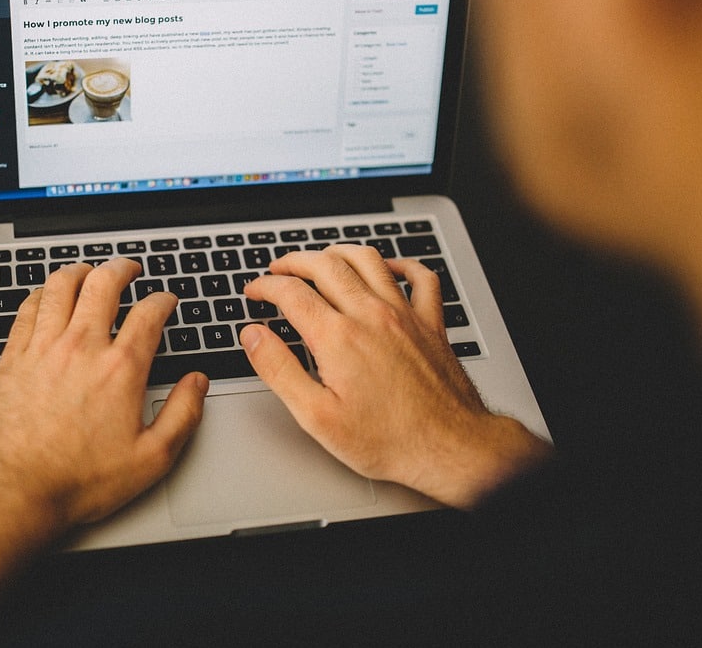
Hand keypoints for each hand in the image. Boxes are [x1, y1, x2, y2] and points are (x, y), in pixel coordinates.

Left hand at [0, 258, 208, 528]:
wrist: (15, 492)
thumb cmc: (78, 480)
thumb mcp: (151, 459)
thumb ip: (183, 415)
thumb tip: (196, 384)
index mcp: (120, 369)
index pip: (149, 314)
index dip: (163, 300)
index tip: (166, 301)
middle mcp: (81, 348)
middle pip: (104, 284)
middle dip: (122, 268)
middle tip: (129, 268)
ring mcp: (43, 348)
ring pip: (61, 286)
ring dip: (80, 271)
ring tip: (89, 271)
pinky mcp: (12, 357)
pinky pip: (27, 308)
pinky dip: (41, 294)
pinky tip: (45, 296)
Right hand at [241, 245, 548, 508]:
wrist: (448, 449)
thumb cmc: (387, 440)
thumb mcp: (316, 416)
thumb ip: (279, 369)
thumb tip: (253, 336)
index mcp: (338, 337)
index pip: (291, 292)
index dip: (265, 286)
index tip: (255, 291)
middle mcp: (371, 316)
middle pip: (326, 265)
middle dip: (294, 261)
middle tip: (278, 269)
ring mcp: (404, 315)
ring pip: (368, 260)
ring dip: (338, 252)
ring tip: (321, 258)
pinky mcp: (431, 323)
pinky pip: (420, 278)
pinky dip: (401, 265)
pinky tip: (388, 268)